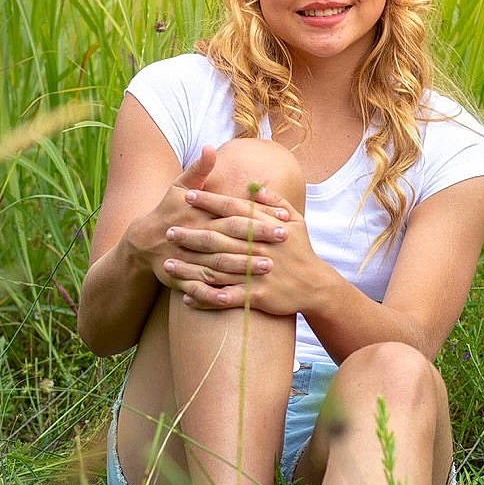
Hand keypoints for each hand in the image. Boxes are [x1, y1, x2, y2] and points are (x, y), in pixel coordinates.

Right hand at [123, 147, 290, 290]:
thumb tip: (210, 147)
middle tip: (284, 240)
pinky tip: (234, 299)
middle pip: (229, 238)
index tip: (284, 218)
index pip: (233, 214)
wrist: (141, 241)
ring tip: (269, 267)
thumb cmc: (168, 210)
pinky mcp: (180, 279)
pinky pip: (198, 288)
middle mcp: (194, 236)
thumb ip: (198, 169)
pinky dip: (214, 295)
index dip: (258, 216)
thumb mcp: (179, 187)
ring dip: (243, 267)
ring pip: (218, 264)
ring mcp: (187, 259)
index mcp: (198, 214)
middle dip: (257, 239)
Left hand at [165, 189, 320, 314]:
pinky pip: (225, 298)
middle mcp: (258, 248)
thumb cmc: (302, 251)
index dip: (209, 202)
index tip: (187, 196)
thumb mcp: (296, 221)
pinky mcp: (256, 296)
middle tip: (168, 230)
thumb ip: (275, 202)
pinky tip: (186, 297)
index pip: (233, 210)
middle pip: (218, 238)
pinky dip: (205, 298)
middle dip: (191, 234)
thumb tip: (256, 186)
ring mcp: (256, 272)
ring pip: (216, 269)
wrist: (316, 286)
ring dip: (190, 267)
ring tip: (167, 264)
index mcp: (265, 228)